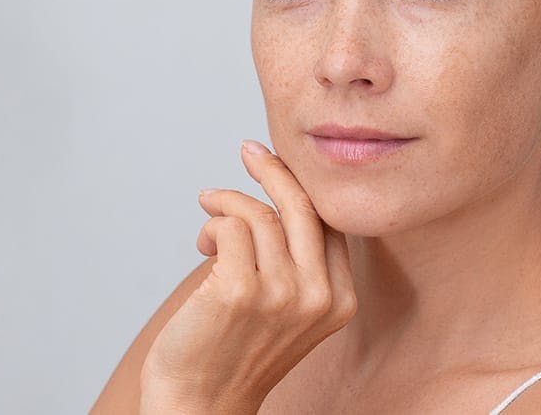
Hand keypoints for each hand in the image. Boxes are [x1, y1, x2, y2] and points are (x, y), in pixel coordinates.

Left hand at [139, 140, 357, 413]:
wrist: (200, 404)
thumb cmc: (237, 349)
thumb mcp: (291, 307)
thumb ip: (301, 260)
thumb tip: (285, 188)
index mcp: (340, 300)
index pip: (330, 222)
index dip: (304, 186)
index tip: (279, 161)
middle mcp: (318, 296)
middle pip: (303, 206)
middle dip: (273, 169)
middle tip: (248, 152)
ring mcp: (281, 294)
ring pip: (259, 213)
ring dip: (226, 204)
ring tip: (209, 215)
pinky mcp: (239, 290)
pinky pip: (228, 226)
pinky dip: (211, 225)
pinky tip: (203, 243)